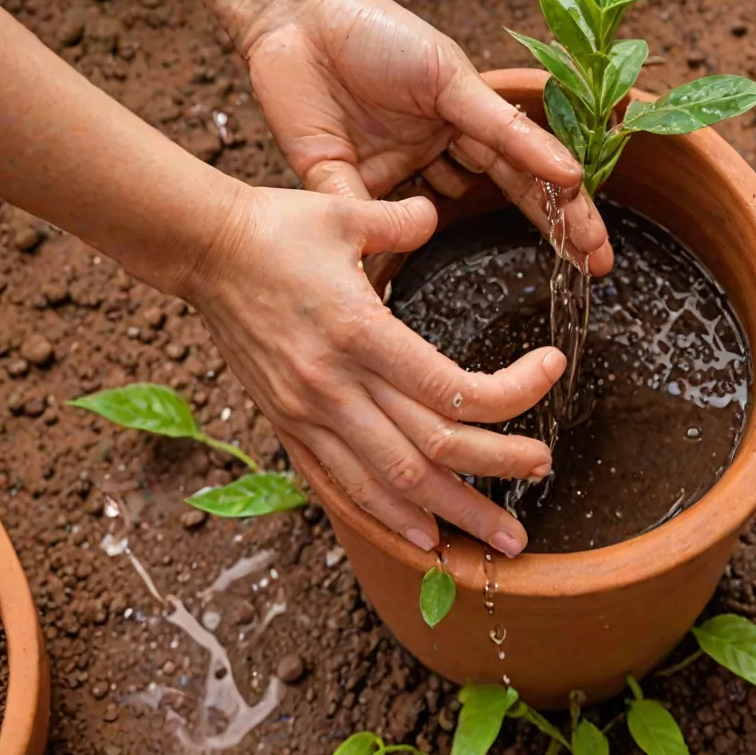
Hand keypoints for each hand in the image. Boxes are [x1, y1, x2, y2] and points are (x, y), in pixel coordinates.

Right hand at [187, 185, 565, 556]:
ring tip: (496, 541)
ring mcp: (309, 413)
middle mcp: (335, 385)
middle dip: (496, 469)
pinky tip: (421, 539)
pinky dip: (384, 517)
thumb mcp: (345, 213)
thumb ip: (403, 221)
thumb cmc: (276, 229)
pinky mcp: (289, 426)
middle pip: (430, 449)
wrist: (203, 252)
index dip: (515, 392)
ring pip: (389, 483)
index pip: (452, 388)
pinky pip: (339, 486)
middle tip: (543, 471)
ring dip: (450, 515)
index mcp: (359, 331)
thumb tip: (437, 215)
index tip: (552, 371)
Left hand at [239, 0, 613, 274]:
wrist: (299, 14)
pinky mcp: (340, 183)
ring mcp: (394, 172)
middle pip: (502, 198)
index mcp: (466, 120)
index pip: (527, 171)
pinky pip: (367, 222)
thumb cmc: (382, 34)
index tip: (598, 252)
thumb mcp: (452, 79)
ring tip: (518, 275)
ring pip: (439, 220)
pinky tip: (406, 268)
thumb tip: (565, 175)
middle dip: (550, 232)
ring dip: (471, 243)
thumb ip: (503, 131)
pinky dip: (388, 241)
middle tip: (590, 270)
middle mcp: (437, 152)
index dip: (566, 211)